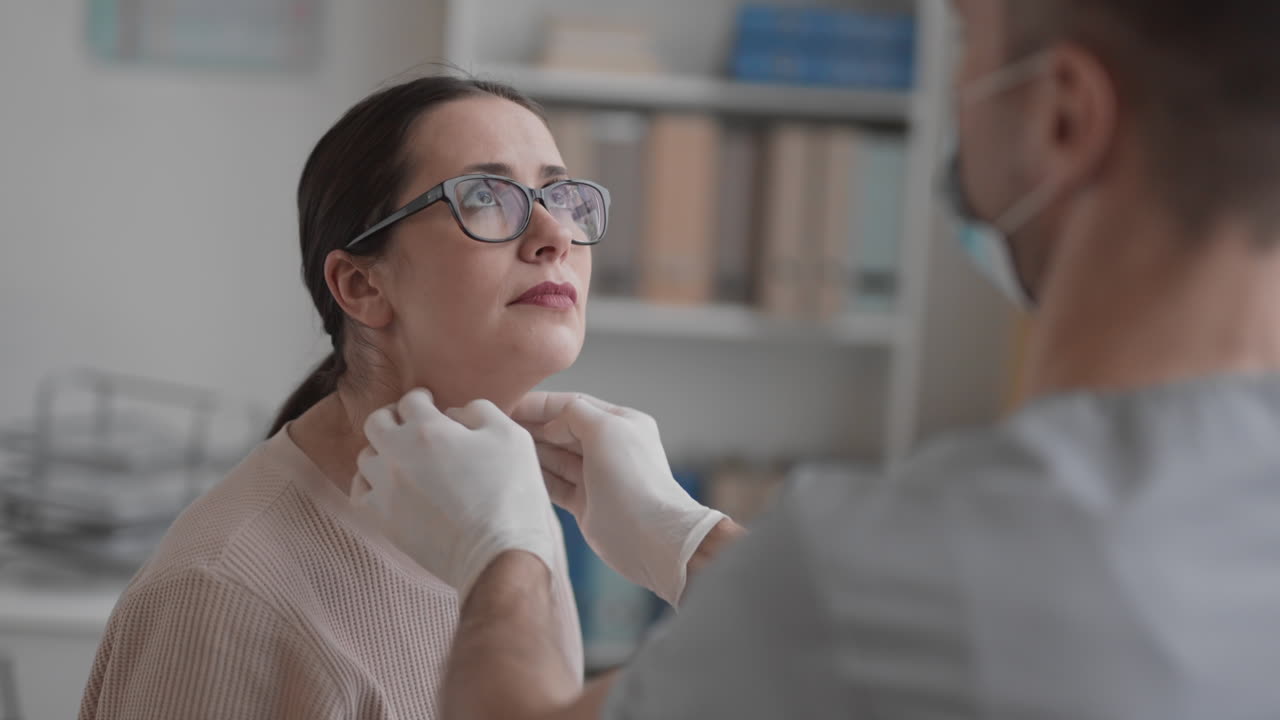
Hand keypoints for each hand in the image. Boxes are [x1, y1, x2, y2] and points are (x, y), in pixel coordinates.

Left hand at [351, 389, 556, 598]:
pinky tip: (388, 487)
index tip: (430, 404)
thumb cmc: (510, 494)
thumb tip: (455, 414)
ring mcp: (385, 489)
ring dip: (382, 451)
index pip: (411, 400)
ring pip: (366, 457)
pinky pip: (360, 493)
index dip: (423, 399)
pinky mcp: (383, 520)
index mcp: (428, 429)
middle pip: (376, 422)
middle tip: (410, 424)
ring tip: (402, 458)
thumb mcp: (511, 436)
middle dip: (394, 417)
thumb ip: (480, 411)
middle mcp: (397, 454)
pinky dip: (370, 484)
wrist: (499, 554)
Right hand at [513, 392, 724, 605]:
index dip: (541, 405)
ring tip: (502, 447)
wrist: (651, 537)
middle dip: (533, 427)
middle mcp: (610, 448)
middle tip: (498, 426)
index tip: (509, 405)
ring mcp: (597, 477)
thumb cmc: (632, 479)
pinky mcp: (586, 504)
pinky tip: (516, 471)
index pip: (574, 405)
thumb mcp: (606, 430)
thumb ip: (575, 413)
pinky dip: (538, 477)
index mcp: (620, 423)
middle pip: (563, 431)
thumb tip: (552, 421)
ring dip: (532, 451)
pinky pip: (556, 485)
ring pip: (557, 458)